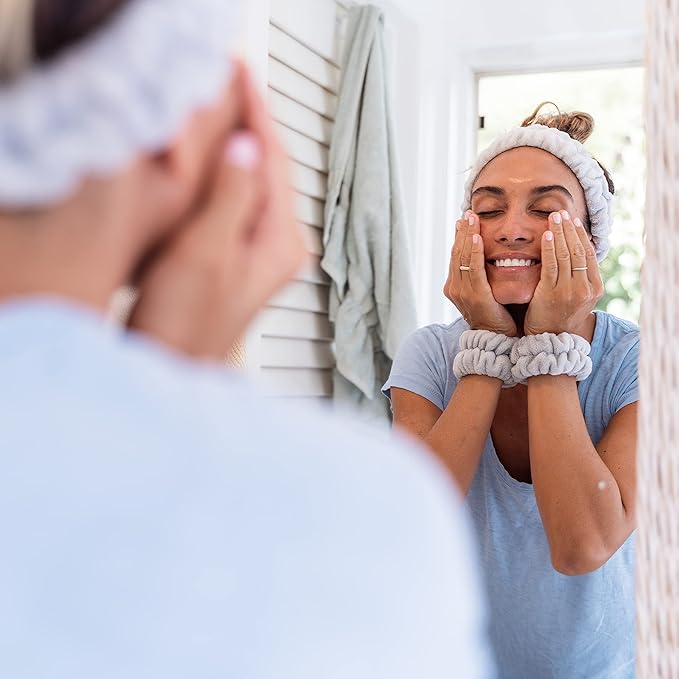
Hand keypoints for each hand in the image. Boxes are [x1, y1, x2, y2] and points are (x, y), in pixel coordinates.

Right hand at [128, 63, 305, 359]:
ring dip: (243, 146)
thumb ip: (229, 197)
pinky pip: (244, 199)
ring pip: (259, 182)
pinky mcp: (246, 257)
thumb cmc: (186, 324)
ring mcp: (266, 253)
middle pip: (273, 168)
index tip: (242, 76)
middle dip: (254, 123)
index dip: (256, 114)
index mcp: (282, 242)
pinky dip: (231, 173)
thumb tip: (246, 148)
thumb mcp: (205, 253)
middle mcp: (283, 246)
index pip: (274, 160)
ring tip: (228, 108)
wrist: (173, 364)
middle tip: (234, 82)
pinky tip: (218, 159)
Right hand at [444, 211, 517, 336]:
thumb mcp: (484, 292)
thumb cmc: (494, 316)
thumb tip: (489, 258)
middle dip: (461, 232)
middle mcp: (454, 288)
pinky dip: (473, 252)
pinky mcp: (475, 295)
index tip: (464, 220)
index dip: (460, 237)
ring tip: (471, 219)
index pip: (456, 256)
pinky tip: (476, 238)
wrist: (495, 340)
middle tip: (467, 213)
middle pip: (456, 253)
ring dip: (467, 236)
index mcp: (455, 286)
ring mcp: (462, 292)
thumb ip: (481, 277)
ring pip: (462, 258)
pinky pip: (473, 269)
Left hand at [524, 210, 602, 335]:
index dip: (581, 235)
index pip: (589, 254)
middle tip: (562, 212)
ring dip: (560, 233)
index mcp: (595, 288)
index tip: (574, 220)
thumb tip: (579, 250)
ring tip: (554, 217)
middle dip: (570, 229)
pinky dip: (550, 248)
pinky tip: (547, 235)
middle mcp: (585, 288)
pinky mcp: (551, 294)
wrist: (549, 341)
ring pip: (566, 255)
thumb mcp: (577, 296)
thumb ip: (579, 277)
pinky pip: (551, 265)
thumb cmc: (559, 316)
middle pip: (578, 251)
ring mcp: (569, 291)